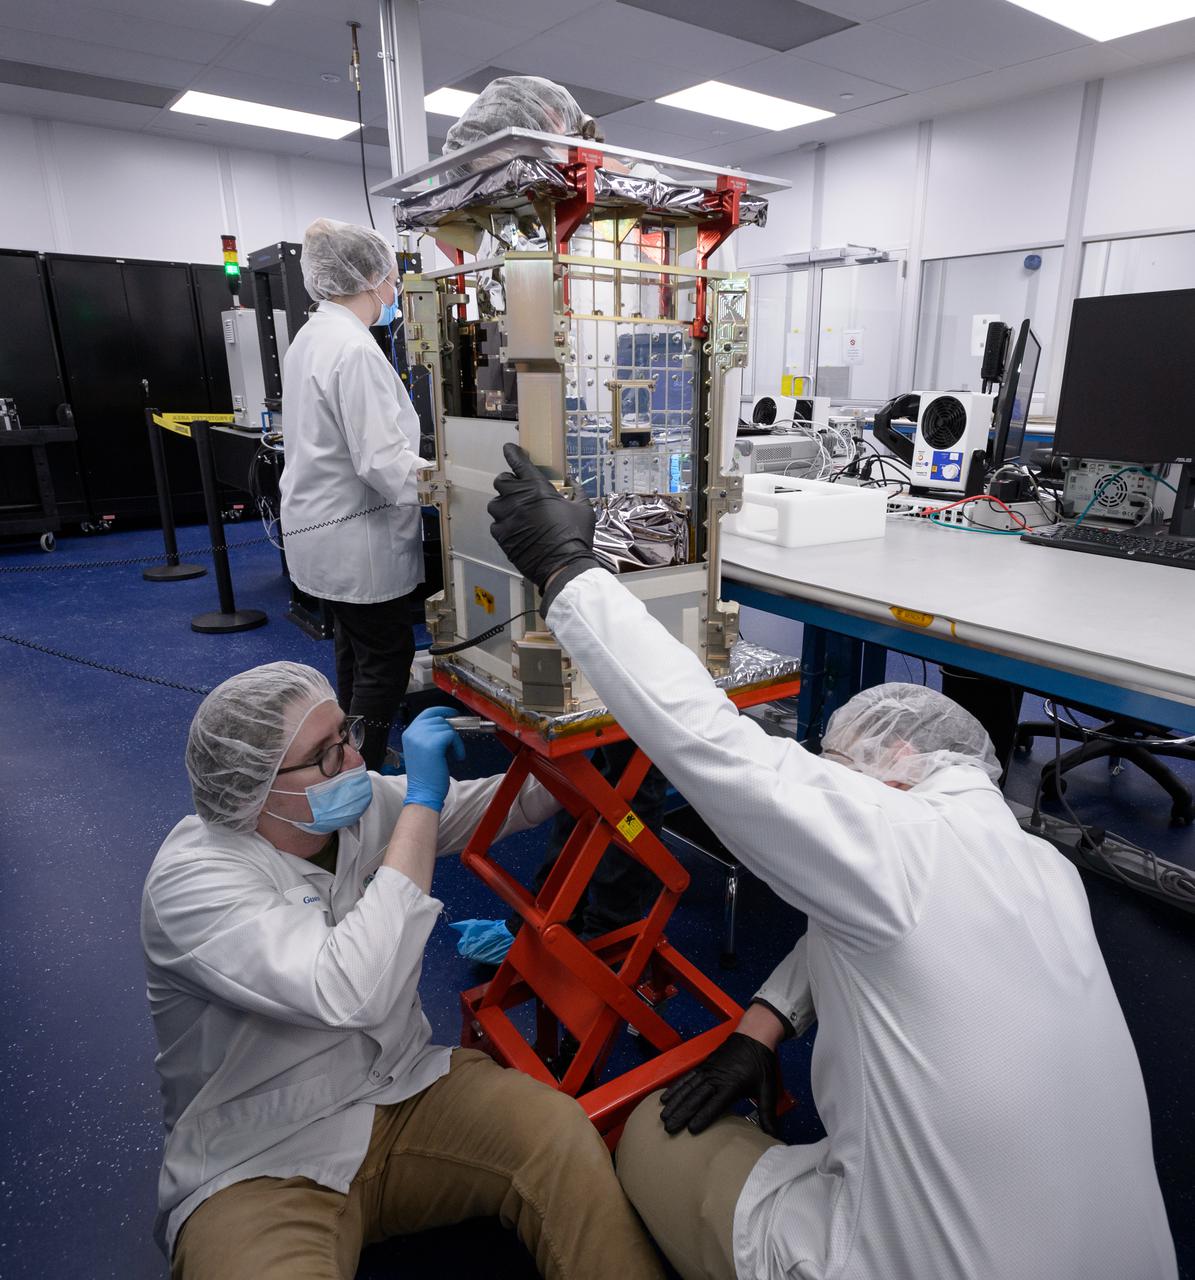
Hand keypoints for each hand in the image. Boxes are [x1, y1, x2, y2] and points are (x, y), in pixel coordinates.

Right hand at [400, 707, 464, 811]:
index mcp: (408, 734)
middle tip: (455, 744)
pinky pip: (452, 736)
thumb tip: (448, 724)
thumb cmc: (426, 776)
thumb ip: (430, 736)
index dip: (442, 711)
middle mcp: (412, 733)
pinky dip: (458, 746)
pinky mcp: (433, 743)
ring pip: (447, 727)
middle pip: (438, 718)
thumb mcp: (423, 750)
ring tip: (454, 755)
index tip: (453, 715)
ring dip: (455, 741)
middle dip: (451, 729)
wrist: (423, 794)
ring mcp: (421, 737)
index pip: (427, 713)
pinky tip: (457, 757)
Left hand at [488, 443, 597, 593]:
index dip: (512, 453)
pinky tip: (515, 530)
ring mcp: (506, 518)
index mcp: (537, 488)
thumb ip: (576, 492)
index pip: (518, 462)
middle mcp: (517, 499)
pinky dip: (503, 525)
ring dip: (504, 505)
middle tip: (517, 490)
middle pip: (501, 481)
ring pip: (495, 504)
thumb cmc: (575, 535)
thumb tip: (573, 482)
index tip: (509, 449)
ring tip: (515, 513)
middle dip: (508, 483)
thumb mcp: (583, 509)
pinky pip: (496, 525)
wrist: (563, 565)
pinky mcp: (501, 535)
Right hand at [659, 1031, 780, 1136]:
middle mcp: (715, 1077)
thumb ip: (767, 1113)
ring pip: (687, 1088)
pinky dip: (675, 1088)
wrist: (753, 1036)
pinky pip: (686, 1078)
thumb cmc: (761, 1063)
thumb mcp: (767, 1089)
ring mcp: (707, 1070)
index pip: (715, 1104)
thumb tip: (774, 1136)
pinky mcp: (703, 1066)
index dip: (703, 1117)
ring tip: (663, 1117)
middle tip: (669, 1129)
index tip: (691, 1130)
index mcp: (731, 1085)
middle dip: (681, 1113)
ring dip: (675, 1102)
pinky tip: (665, 1097)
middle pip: (696, 1098)